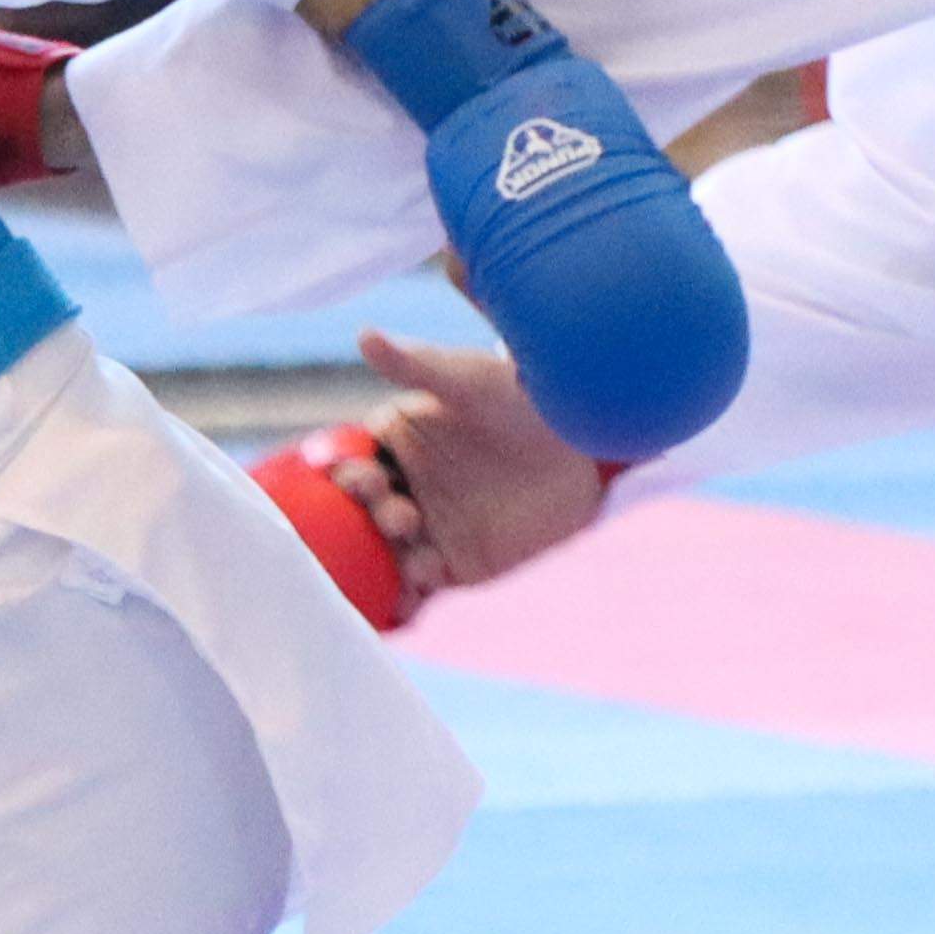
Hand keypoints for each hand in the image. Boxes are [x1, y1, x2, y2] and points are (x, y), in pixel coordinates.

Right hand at [343, 327, 612, 593]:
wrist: (583, 445)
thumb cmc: (522, 398)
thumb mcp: (468, 380)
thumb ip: (416, 366)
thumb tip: (365, 334)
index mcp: (396, 442)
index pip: (355, 462)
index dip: (350, 474)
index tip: (365, 476)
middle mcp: (404, 487)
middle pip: (365, 514)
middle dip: (373, 518)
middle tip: (402, 516)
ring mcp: (428, 528)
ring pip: (389, 553)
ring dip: (392, 561)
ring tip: (418, 561)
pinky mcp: (458, 564)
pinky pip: (422, 584)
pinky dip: (410, 596)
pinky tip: (414, 599)